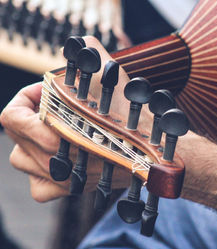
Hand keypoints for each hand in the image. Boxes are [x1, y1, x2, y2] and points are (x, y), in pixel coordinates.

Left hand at [0, 36, 135, 201]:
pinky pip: (39, 188)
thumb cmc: (137, 120)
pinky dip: (42, 175)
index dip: (26, 98)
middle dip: (31, 115)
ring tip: (55, 132)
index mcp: (57, 131)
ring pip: (21, 160)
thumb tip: (80, 45)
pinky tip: (58, 161)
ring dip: (31, 143)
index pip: (11, 116)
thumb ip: (92, 54)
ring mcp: (61, 177)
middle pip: (15, 135)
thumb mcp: (115, 77)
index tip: (48, 91)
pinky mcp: (72, 189)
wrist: (156, 157)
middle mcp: (53, 158)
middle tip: (54, 106)